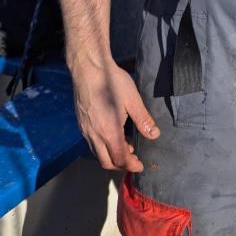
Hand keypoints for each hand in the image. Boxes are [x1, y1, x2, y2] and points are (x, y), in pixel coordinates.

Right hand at [69, 57, 159, 171]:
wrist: (88, 69)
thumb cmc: (112, 81)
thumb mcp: (132, 99)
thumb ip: (143, 120)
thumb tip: (154, 135)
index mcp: (109, 131)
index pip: (120, 158)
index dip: (131, 166)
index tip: (140, 166)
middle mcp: (94, 135)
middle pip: (106, 162)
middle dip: (120, 165)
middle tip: (134, 160)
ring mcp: (86, 130)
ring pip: (97, 154)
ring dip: (111, 156)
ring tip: (125, 146)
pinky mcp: (81, 124)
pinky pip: (92, 144)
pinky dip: (103, 147)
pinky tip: (111, 135)